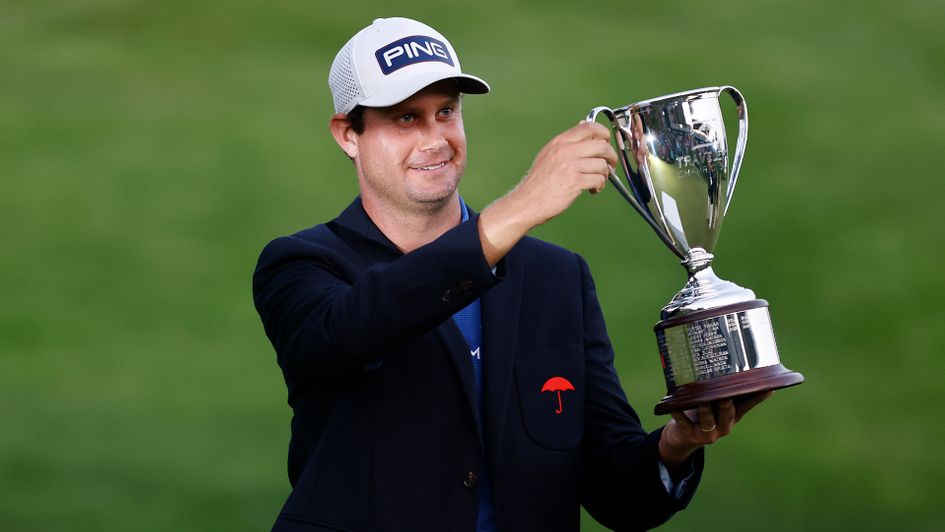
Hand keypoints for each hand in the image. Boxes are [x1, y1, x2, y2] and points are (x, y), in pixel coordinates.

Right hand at [478, 122, 617, 264]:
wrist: (526, 202)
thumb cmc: (538, 182)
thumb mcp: (548, 154)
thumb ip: (566, 142)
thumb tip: (583, 125)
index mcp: (559, 142)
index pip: (589, 126)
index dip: (604, 133)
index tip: (607, 142)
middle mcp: (565, 150)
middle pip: (601, 145)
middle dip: (611, 156)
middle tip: (609, 165)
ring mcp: (570, 166)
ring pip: (602, 164)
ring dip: (605, 174)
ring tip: (597, 181)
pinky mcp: (574, 182)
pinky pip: (599, 179)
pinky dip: (600, 185)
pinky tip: (592, 189)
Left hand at [658, 391, 773, 473]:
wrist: (681, 438)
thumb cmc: (700, 415)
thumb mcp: (715, 406)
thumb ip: (723, 393)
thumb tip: (734, 368)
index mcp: (731, 417)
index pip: (747, 407)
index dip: (757, 399)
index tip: (769, 389)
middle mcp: (722, 426)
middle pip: (728, 415)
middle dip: (727, 405)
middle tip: (726, 395)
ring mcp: (706, 433)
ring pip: (708, 420)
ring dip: (705, 410)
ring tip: (702, 401)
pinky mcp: (688, 434)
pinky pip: (683, 423)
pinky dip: (679, 413)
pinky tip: (675, 407)